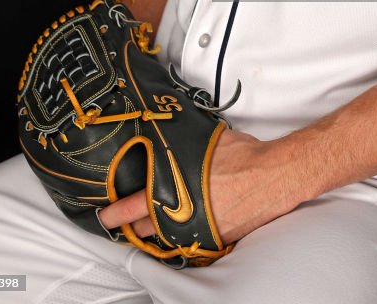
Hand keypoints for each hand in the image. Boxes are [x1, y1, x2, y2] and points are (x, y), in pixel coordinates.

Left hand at [98, 129, 294, 244]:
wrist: (271, 176)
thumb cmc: (241, 156)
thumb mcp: (204, 141)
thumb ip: (182, 146)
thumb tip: (170, 136)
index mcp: (175, 189)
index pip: (136, 205)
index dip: (117, 212)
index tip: (105, 215)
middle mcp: (184, 215)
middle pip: (147, 229)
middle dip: (131, 228)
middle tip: (119, 225)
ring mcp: (200, 230)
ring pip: (168, 238)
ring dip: (157, 233)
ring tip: (147, 229)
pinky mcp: (216, 238)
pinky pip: (192, 240)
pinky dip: (183, 235)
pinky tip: (180, 230)